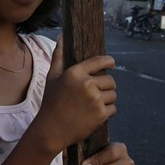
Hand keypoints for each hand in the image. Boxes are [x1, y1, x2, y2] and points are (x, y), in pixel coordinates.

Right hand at [31, 35, 117, 154]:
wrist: (51, 130)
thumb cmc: (50, 102)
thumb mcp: (52, 77)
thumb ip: (58, 55)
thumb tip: (61, 35)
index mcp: (75, 72)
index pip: (101, 61)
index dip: (110, 62)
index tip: (112, 65)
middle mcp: (87, 84)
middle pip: (110, 80)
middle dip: (106, 86)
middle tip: (97, 93)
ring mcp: (95, 99)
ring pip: (113, 95)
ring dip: (107, 99)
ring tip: (95, 104)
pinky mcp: (100, 114)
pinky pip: (113, 108)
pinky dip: (107, 112)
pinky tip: (95, 114)